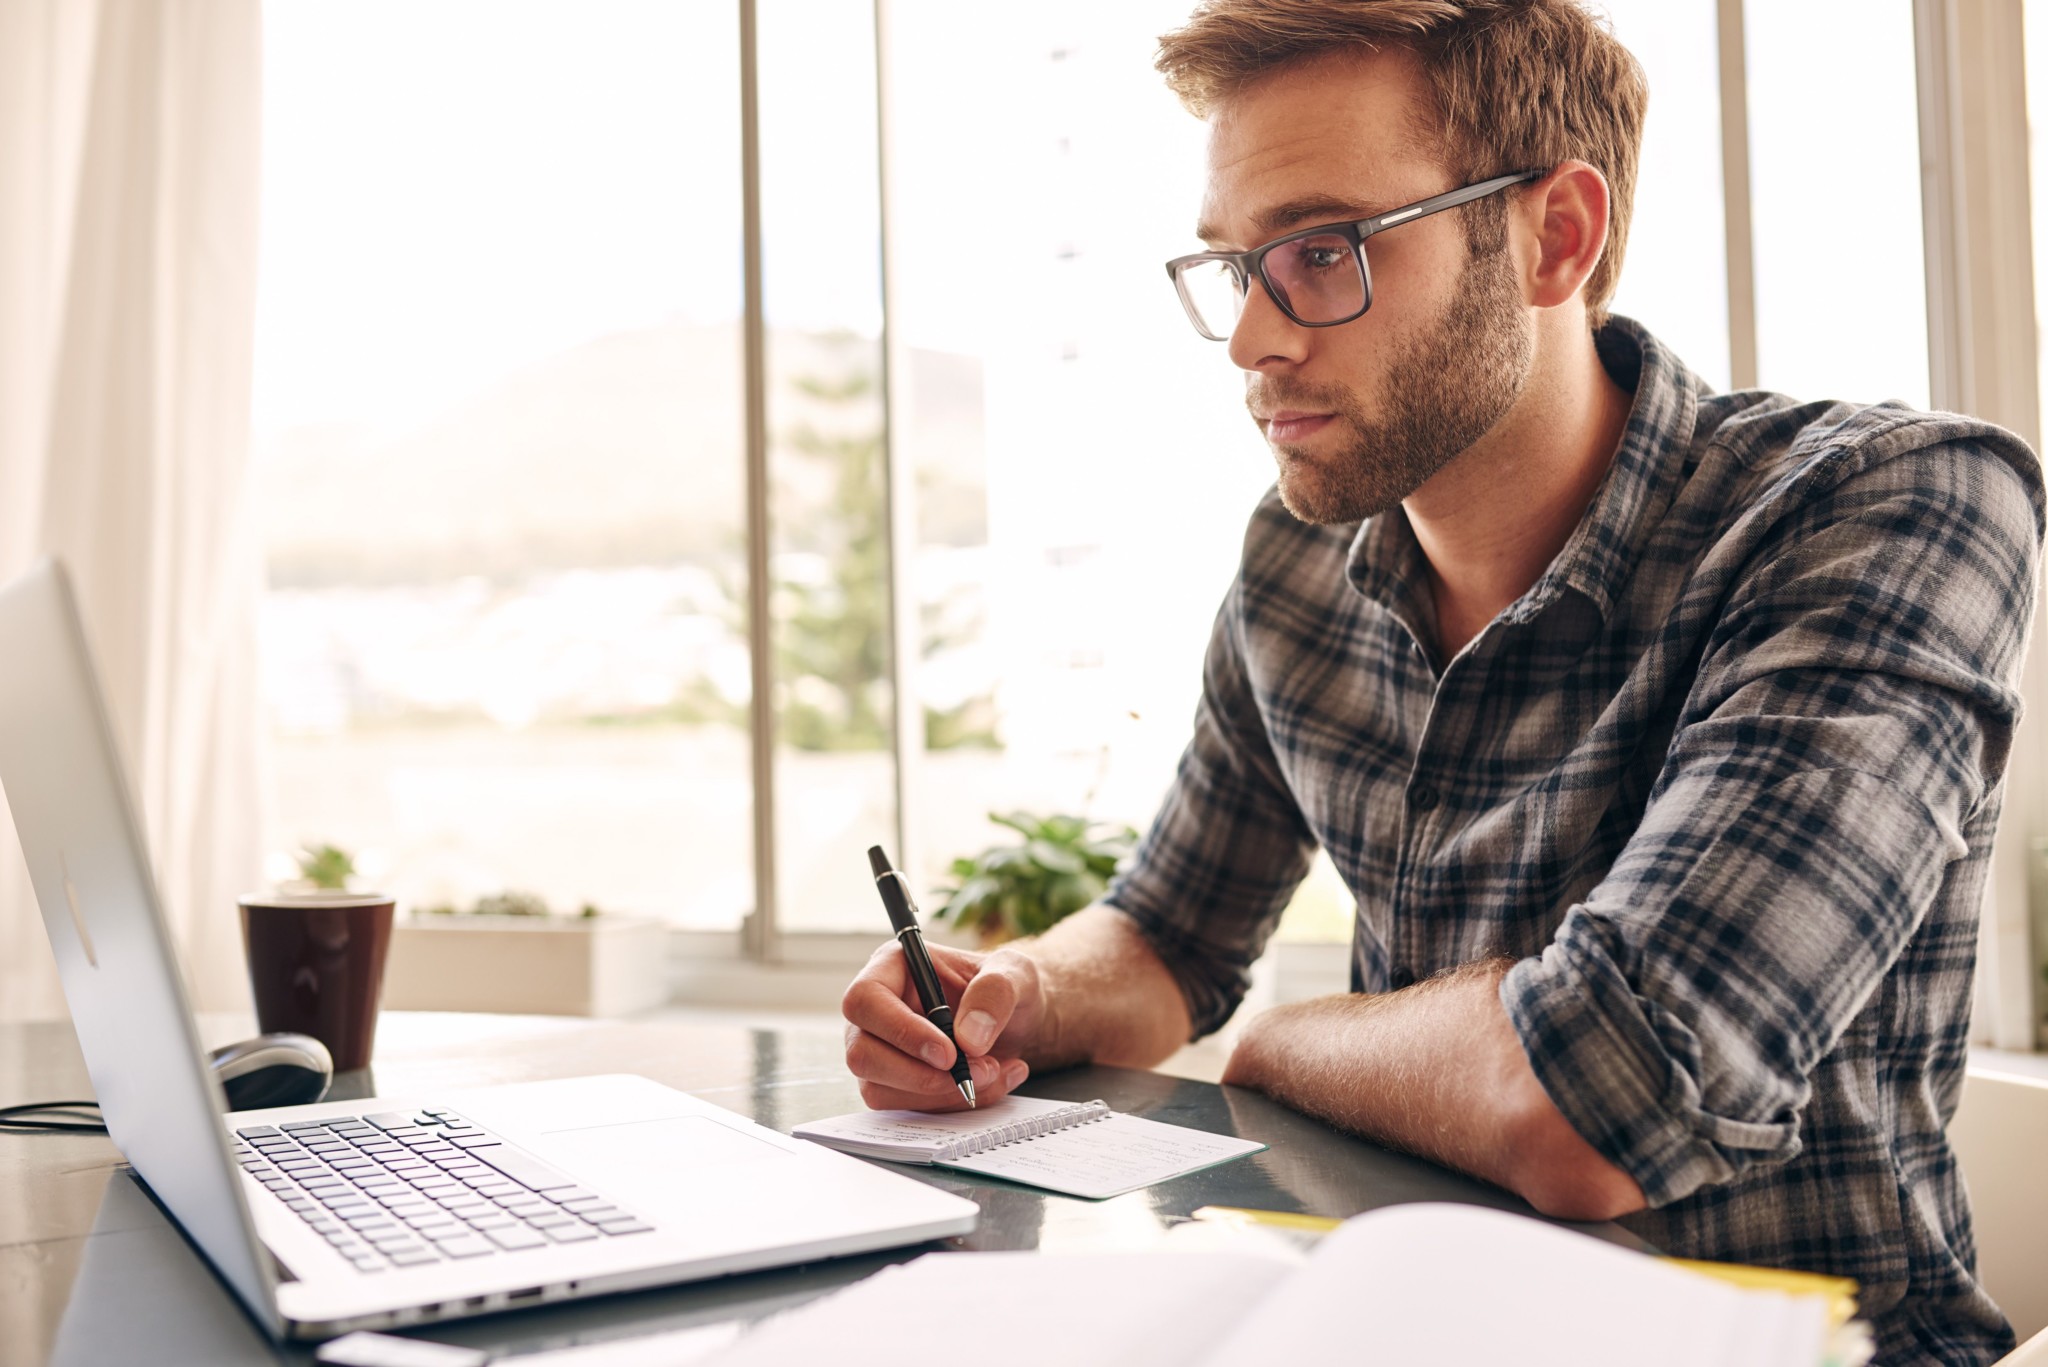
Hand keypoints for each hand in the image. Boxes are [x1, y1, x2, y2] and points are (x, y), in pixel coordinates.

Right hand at [840, 940, 1046, 1110]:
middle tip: (979, 1071)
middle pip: (862, 1054)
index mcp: (892, 967)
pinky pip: (906, 1108)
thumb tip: (968, 1038)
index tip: (949, 1054)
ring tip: (993, 1072)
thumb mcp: (1016, 974)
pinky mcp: (892, 1083)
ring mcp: (878, 1050)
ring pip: (880, 1090)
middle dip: (922, 1076)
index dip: (900, 1031)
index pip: (865, 999)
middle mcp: (876, 1011)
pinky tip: (989, 1082)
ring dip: (941, 1094)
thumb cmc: (1006, 987)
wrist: (1016, 1020)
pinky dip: (951, 1104)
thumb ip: (996, 993)